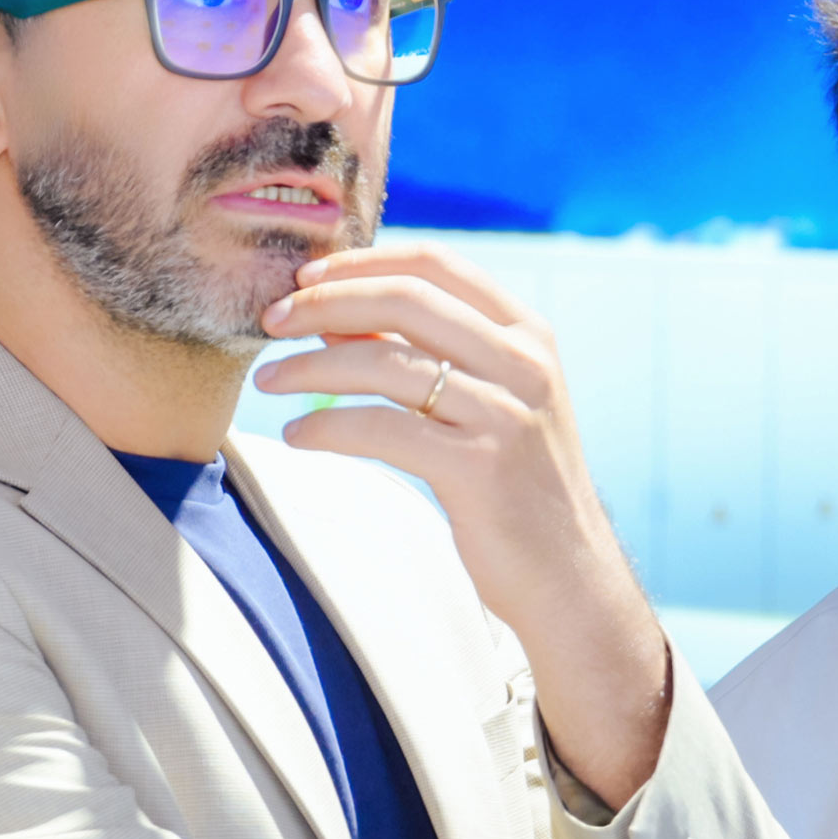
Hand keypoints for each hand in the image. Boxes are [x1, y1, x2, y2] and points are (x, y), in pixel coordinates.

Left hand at [256, 243, 672, 803]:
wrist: (570, 577)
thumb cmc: (516, 488)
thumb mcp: (486, 404)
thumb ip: (425, 354)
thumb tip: (334, 316)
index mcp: (527, 333)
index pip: (436, 264)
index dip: (363, 261)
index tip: (306, 278)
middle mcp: (523, 362)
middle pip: (405, 300)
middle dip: (325, 304)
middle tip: (270, 323)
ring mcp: (505, 413)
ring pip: (385, 364)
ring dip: (311, 367)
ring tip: (267, 381)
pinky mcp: (480, 467)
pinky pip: (382, 430)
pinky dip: (327, 428)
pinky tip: (297, 436)